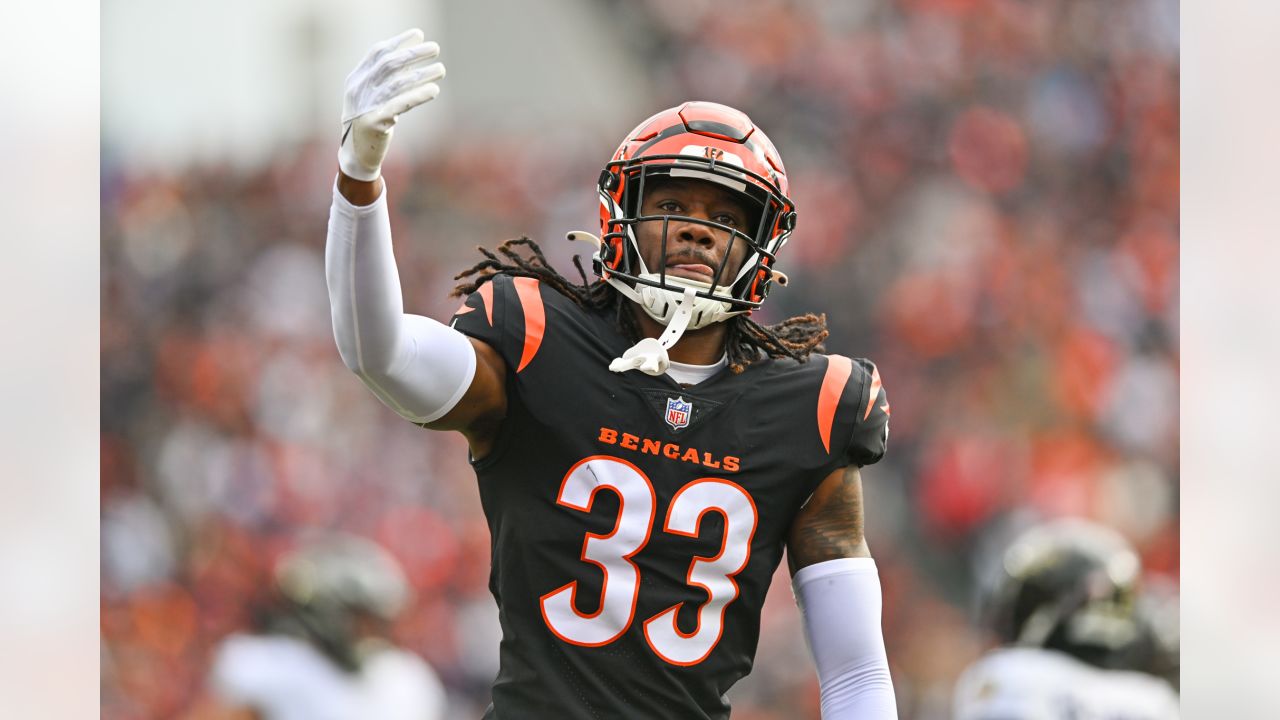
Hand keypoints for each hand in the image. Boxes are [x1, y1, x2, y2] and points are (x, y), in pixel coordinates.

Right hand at [338, 29, 445, 181]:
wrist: (356, 156)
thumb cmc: (369, 123)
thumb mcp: (372, 97)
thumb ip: (386, 80)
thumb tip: (411, 59)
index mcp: (356, 79)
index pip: (377, 53)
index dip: (399, 42)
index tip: (419, 35)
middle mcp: (358, 90)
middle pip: (390, 65)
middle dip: (414, 54)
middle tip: (435, 48)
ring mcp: (365, 106)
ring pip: (398, 84)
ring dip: (422, 74)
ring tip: (441, 70)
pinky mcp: (375, 122)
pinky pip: (400, 105)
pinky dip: (418, 96)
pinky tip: (433, 91)